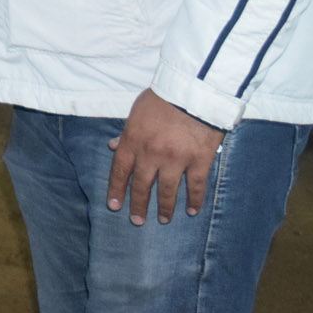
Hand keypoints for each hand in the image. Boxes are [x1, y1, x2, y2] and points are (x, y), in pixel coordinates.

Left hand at [106, 88, 225, 224]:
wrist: (194, 91)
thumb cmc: (163, 98)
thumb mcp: (136, 112)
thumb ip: (126, 132)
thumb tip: (113, 146)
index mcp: (133, 139)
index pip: (120, 170)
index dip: (117, 189)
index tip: (114, 206)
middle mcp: (151, 153)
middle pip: (141, 185)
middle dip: (138, 205)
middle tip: (137, 221)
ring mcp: (176, 159)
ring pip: (167, 190)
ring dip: (164, 207)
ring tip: (163, 219)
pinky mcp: (199, 160)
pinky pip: (196, 185)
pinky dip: (194, 200)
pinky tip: (192, 211)